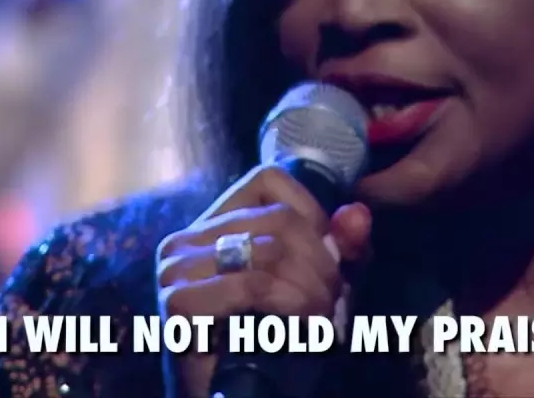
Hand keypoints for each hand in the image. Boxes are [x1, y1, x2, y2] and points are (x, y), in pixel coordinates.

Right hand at [155, 165, 372, 397]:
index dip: (312, 214)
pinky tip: (302, 332)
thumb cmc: (270, 353)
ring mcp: (175, 268)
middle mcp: (185, 239)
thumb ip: (339, 249)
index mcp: (211, 227)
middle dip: (323, 265)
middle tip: (333, 305)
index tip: (327, 260)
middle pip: (279, 219)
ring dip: (313, 292)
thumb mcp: (315, 289)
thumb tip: (358, 213)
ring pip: (271, 250)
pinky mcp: (178, 301)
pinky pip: (254, 285)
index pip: (268, 180)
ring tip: (321, 323)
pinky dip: (291, 307)